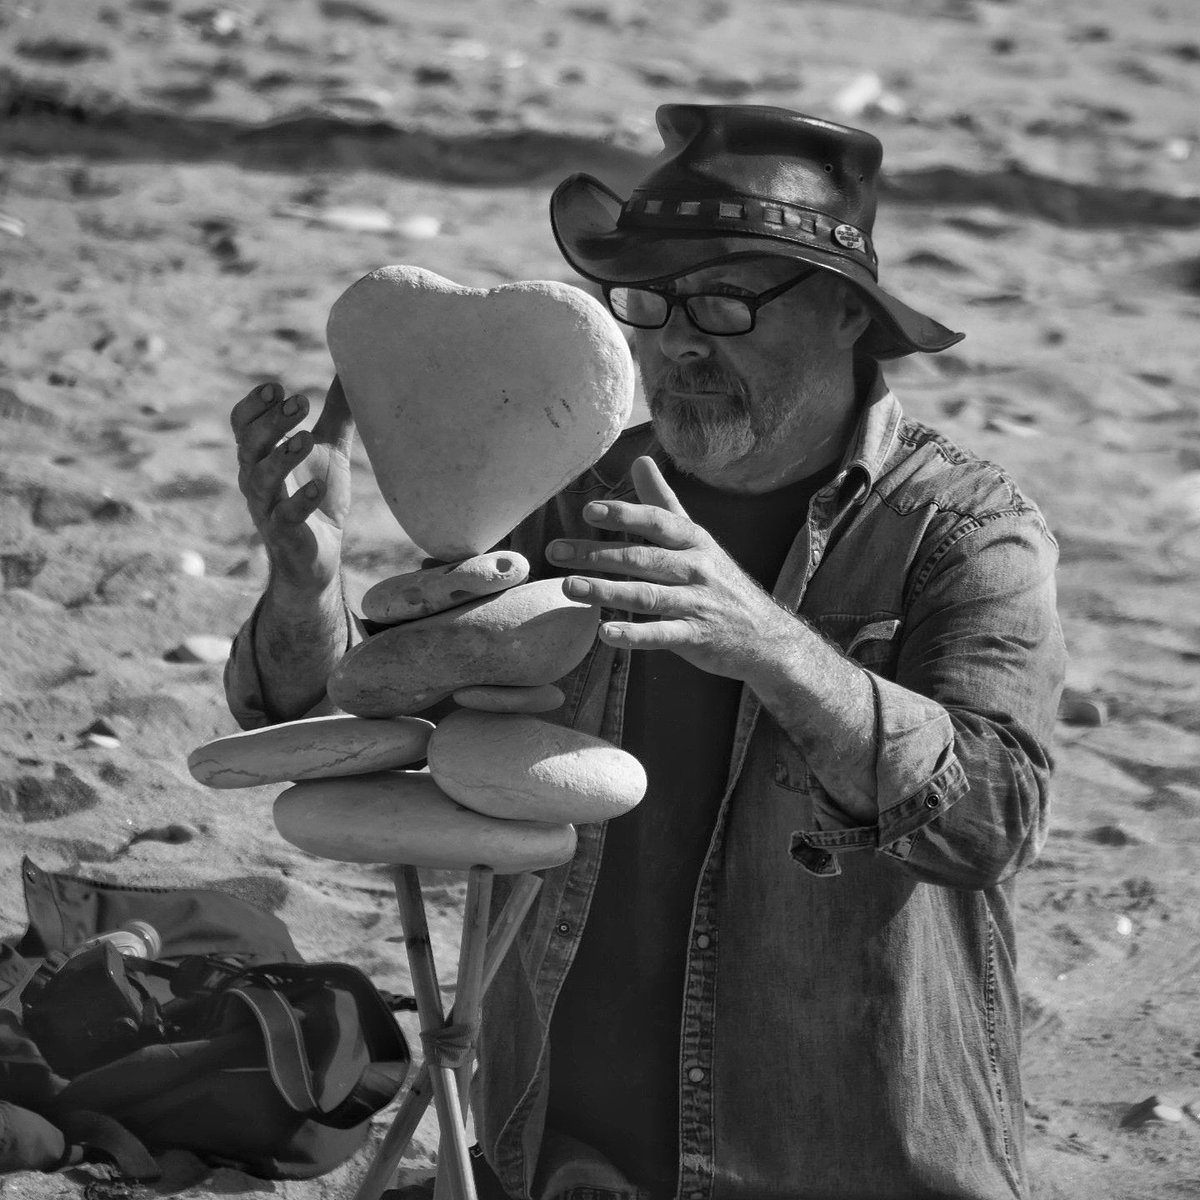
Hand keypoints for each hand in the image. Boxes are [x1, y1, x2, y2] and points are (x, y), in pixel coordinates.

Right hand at [231, 376, 354, 592]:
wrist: (319, 556)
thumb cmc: (318, 497)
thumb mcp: (330, 451)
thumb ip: (336, 415)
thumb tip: (351, 371)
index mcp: (260, 456)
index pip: (242, 424)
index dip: (255, 405)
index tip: (278, 388)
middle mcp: (255, 480)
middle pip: (249, 445)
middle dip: (271, 422)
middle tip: (300, 402)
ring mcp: (267, 509)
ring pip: (260, 479)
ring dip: (282, 456)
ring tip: (308, 438)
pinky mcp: (285, 535)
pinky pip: (285, 517)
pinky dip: (300, 501)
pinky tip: (318, 488)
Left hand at [545, 456, 791, 679]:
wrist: (765, 636)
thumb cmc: (720, 583)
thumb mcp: (697, 539)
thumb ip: (663, 502)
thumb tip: (639, 459)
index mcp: (693, 541)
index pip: (656, 522)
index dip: (624, 515)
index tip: (588, 511)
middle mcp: (695, 569)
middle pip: (643, 558)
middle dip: (597, 554)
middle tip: (555, 551)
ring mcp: (697, 604)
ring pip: (647, 595)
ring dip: (606, 591)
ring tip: (569, 587)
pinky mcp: (697, 637)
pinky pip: (662, 635)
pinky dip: (634, 635)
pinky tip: (605, 634)